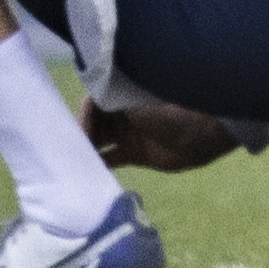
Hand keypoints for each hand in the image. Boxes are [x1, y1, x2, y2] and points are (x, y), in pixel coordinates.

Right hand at [79, 97, 240, 172]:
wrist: (201, 132)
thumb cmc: (168, 109)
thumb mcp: (133, 99)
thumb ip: (107, 101)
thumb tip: (83, 111)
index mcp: (119, 93)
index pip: (90, 103)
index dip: (81, 118)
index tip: (75, 135)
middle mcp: (119, 112)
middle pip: (91, 123)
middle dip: (80, 136)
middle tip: (66, 152)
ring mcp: (127, 133)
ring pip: (99, 142)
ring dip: (87, 151)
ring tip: (73, 165)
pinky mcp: (135, 154)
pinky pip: (112, 159)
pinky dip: (100, 165)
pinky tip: (88, 174)